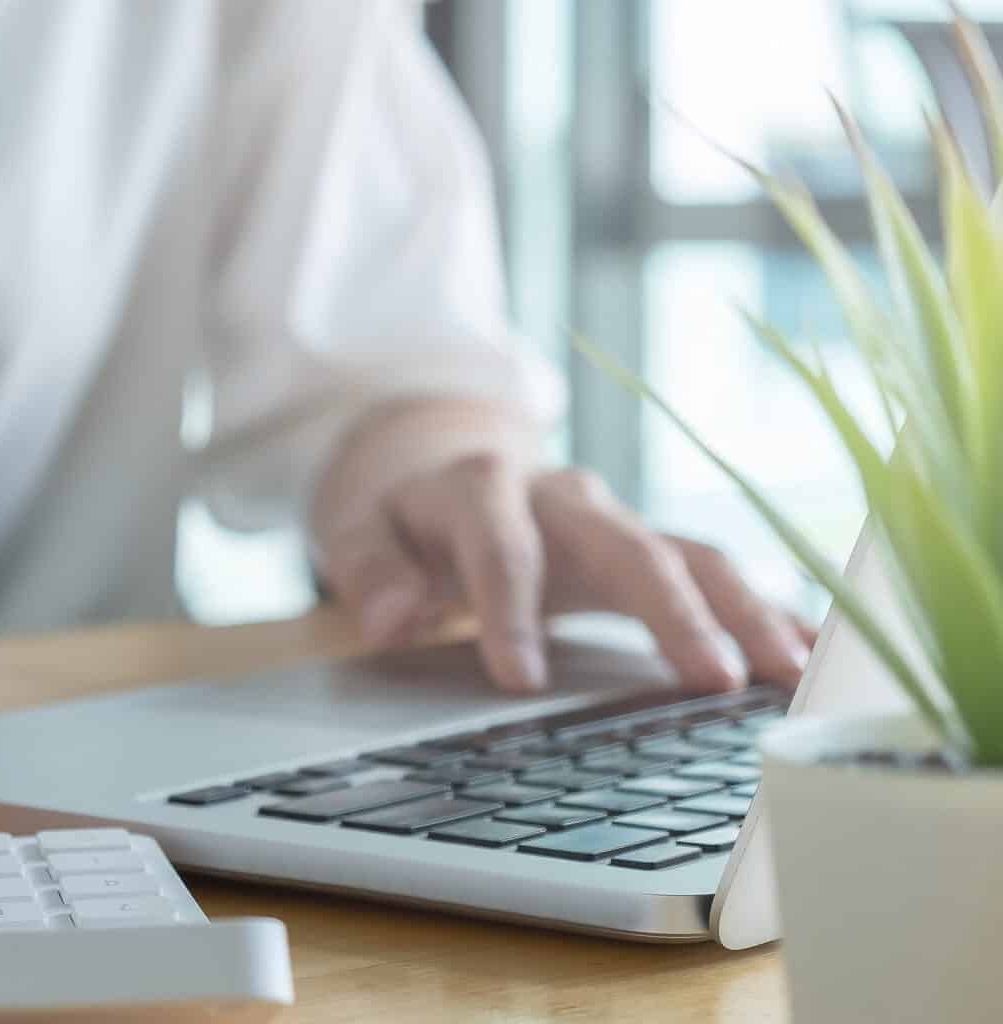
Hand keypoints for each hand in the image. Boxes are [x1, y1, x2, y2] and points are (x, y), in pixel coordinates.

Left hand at [318, 416, 813, 694]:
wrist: (434, 461)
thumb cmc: (398, 511)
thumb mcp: (356, 528)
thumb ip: (370, 571)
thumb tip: (394, 617)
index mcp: (482, 489)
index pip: (502, 550)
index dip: (509, 613)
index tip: (517, 682)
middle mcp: (564, 497)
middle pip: (628, 548)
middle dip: (673, 613)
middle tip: (711, 681)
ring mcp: (614, 521)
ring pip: (692, 558)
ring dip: (745, 615)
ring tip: (791, 675)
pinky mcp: (645, 549)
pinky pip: (713, 576)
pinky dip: (764, 611)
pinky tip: (813, 655)